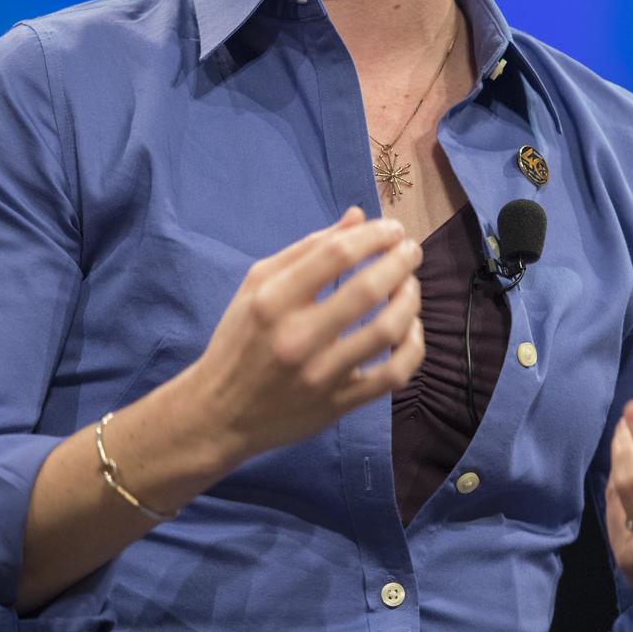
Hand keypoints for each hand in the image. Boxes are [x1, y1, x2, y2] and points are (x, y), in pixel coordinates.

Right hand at [180, 206, 424, 467]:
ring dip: (410, 299)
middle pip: (367, 290)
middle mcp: (296, 337)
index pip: (336, 255)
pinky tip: (410, 329)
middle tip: (411, 249)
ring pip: (387, 331)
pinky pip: (393, 375)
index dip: (375, 235)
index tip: (392, 229)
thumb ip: (308, 248)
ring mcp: (320, 375)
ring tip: (411, 285)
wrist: (220, 414)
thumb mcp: (257, 284)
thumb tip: (358, 217)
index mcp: (273, 300)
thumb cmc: (239, 340)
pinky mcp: (338, 405)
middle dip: (401, 261)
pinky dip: (413, 347)